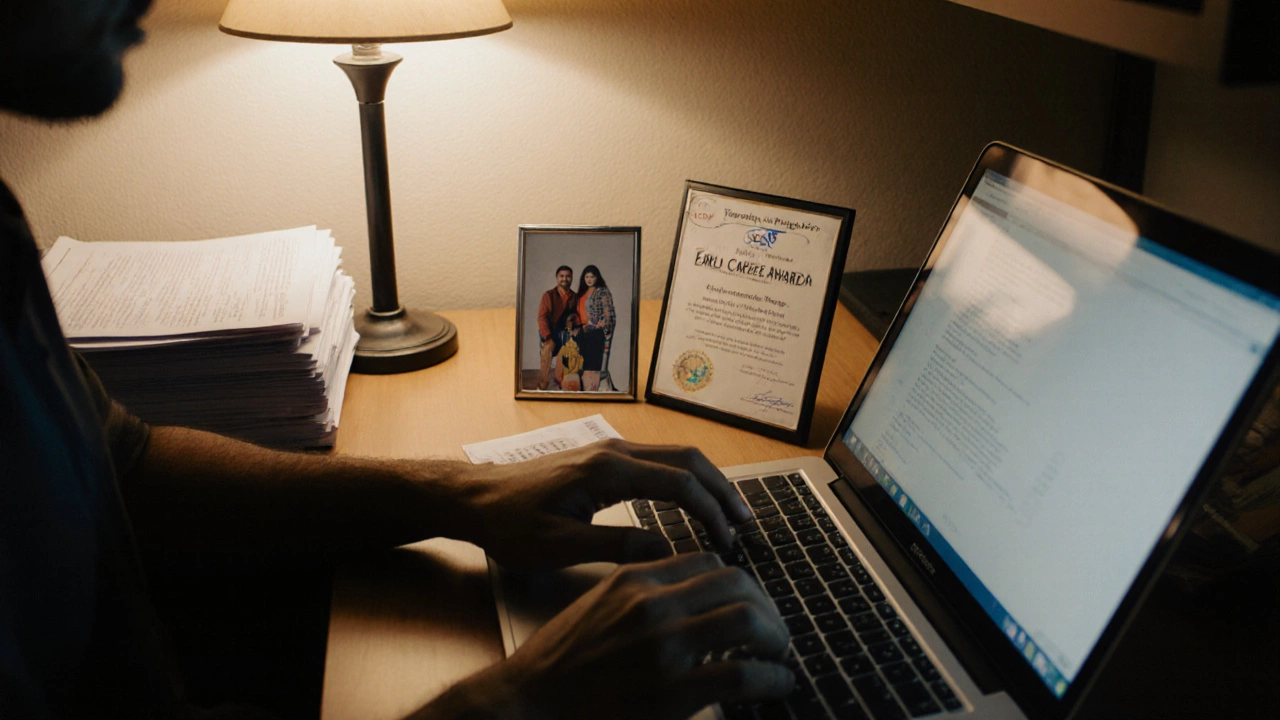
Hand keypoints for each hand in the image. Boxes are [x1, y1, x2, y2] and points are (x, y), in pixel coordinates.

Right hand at [422, 554, 793, 719]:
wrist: (527, 700)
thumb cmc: (559, 660)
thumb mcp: (597, 604)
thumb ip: (640, 594)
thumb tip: (686, 600)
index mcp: (635, 579)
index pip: (707, 561)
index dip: (738, 580)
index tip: (748, 600)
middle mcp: (653, 604)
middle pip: (737, 583)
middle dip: (766, 606)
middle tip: (774, 629)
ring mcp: (664, 646)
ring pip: (747, 620)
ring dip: (775, 636)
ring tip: (779, 653)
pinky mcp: (673, 690)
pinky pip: (742, 674)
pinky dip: (771, 677)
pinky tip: (777, 683)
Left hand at [453, 439, 751, 568]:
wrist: (474, 498)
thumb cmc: (511, 525)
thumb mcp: (561, 546)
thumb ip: (619, 546)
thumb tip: (670, 550)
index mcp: (607, 469)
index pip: (678, 483)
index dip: (710, 512)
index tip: (729, 543)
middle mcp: (614, 450)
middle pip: (688, 459)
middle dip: (722, 490)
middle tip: (747, 523)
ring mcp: (610, 450)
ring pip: (676, 457)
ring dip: (707, 483)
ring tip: (731, 515)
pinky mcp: (604, 459)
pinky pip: (659, 462)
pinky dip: (686, 481)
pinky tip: (694, 504)